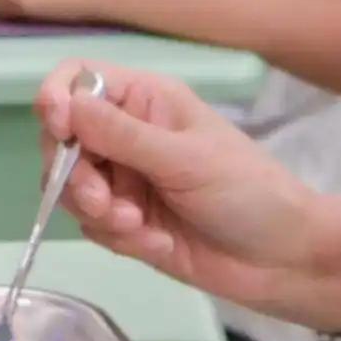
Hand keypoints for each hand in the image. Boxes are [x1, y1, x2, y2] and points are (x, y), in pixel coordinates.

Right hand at [35, 60, 340, 336]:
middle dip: (75, 176)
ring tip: (139, 228)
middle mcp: (127, 134)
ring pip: (71, 188)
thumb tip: (63, 104)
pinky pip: (92, 225)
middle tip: (105, 204)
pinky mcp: (126, 221)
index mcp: (145, 100)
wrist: (283, 260)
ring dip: (99, 212)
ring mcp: (125, 179)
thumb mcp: (185, 159)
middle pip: (63, 140)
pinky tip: (156, 244)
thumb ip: (121, 135)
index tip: (60, 131)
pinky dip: (117, 237)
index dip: (57, 100)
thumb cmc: (247, 192)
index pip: (77, 80)